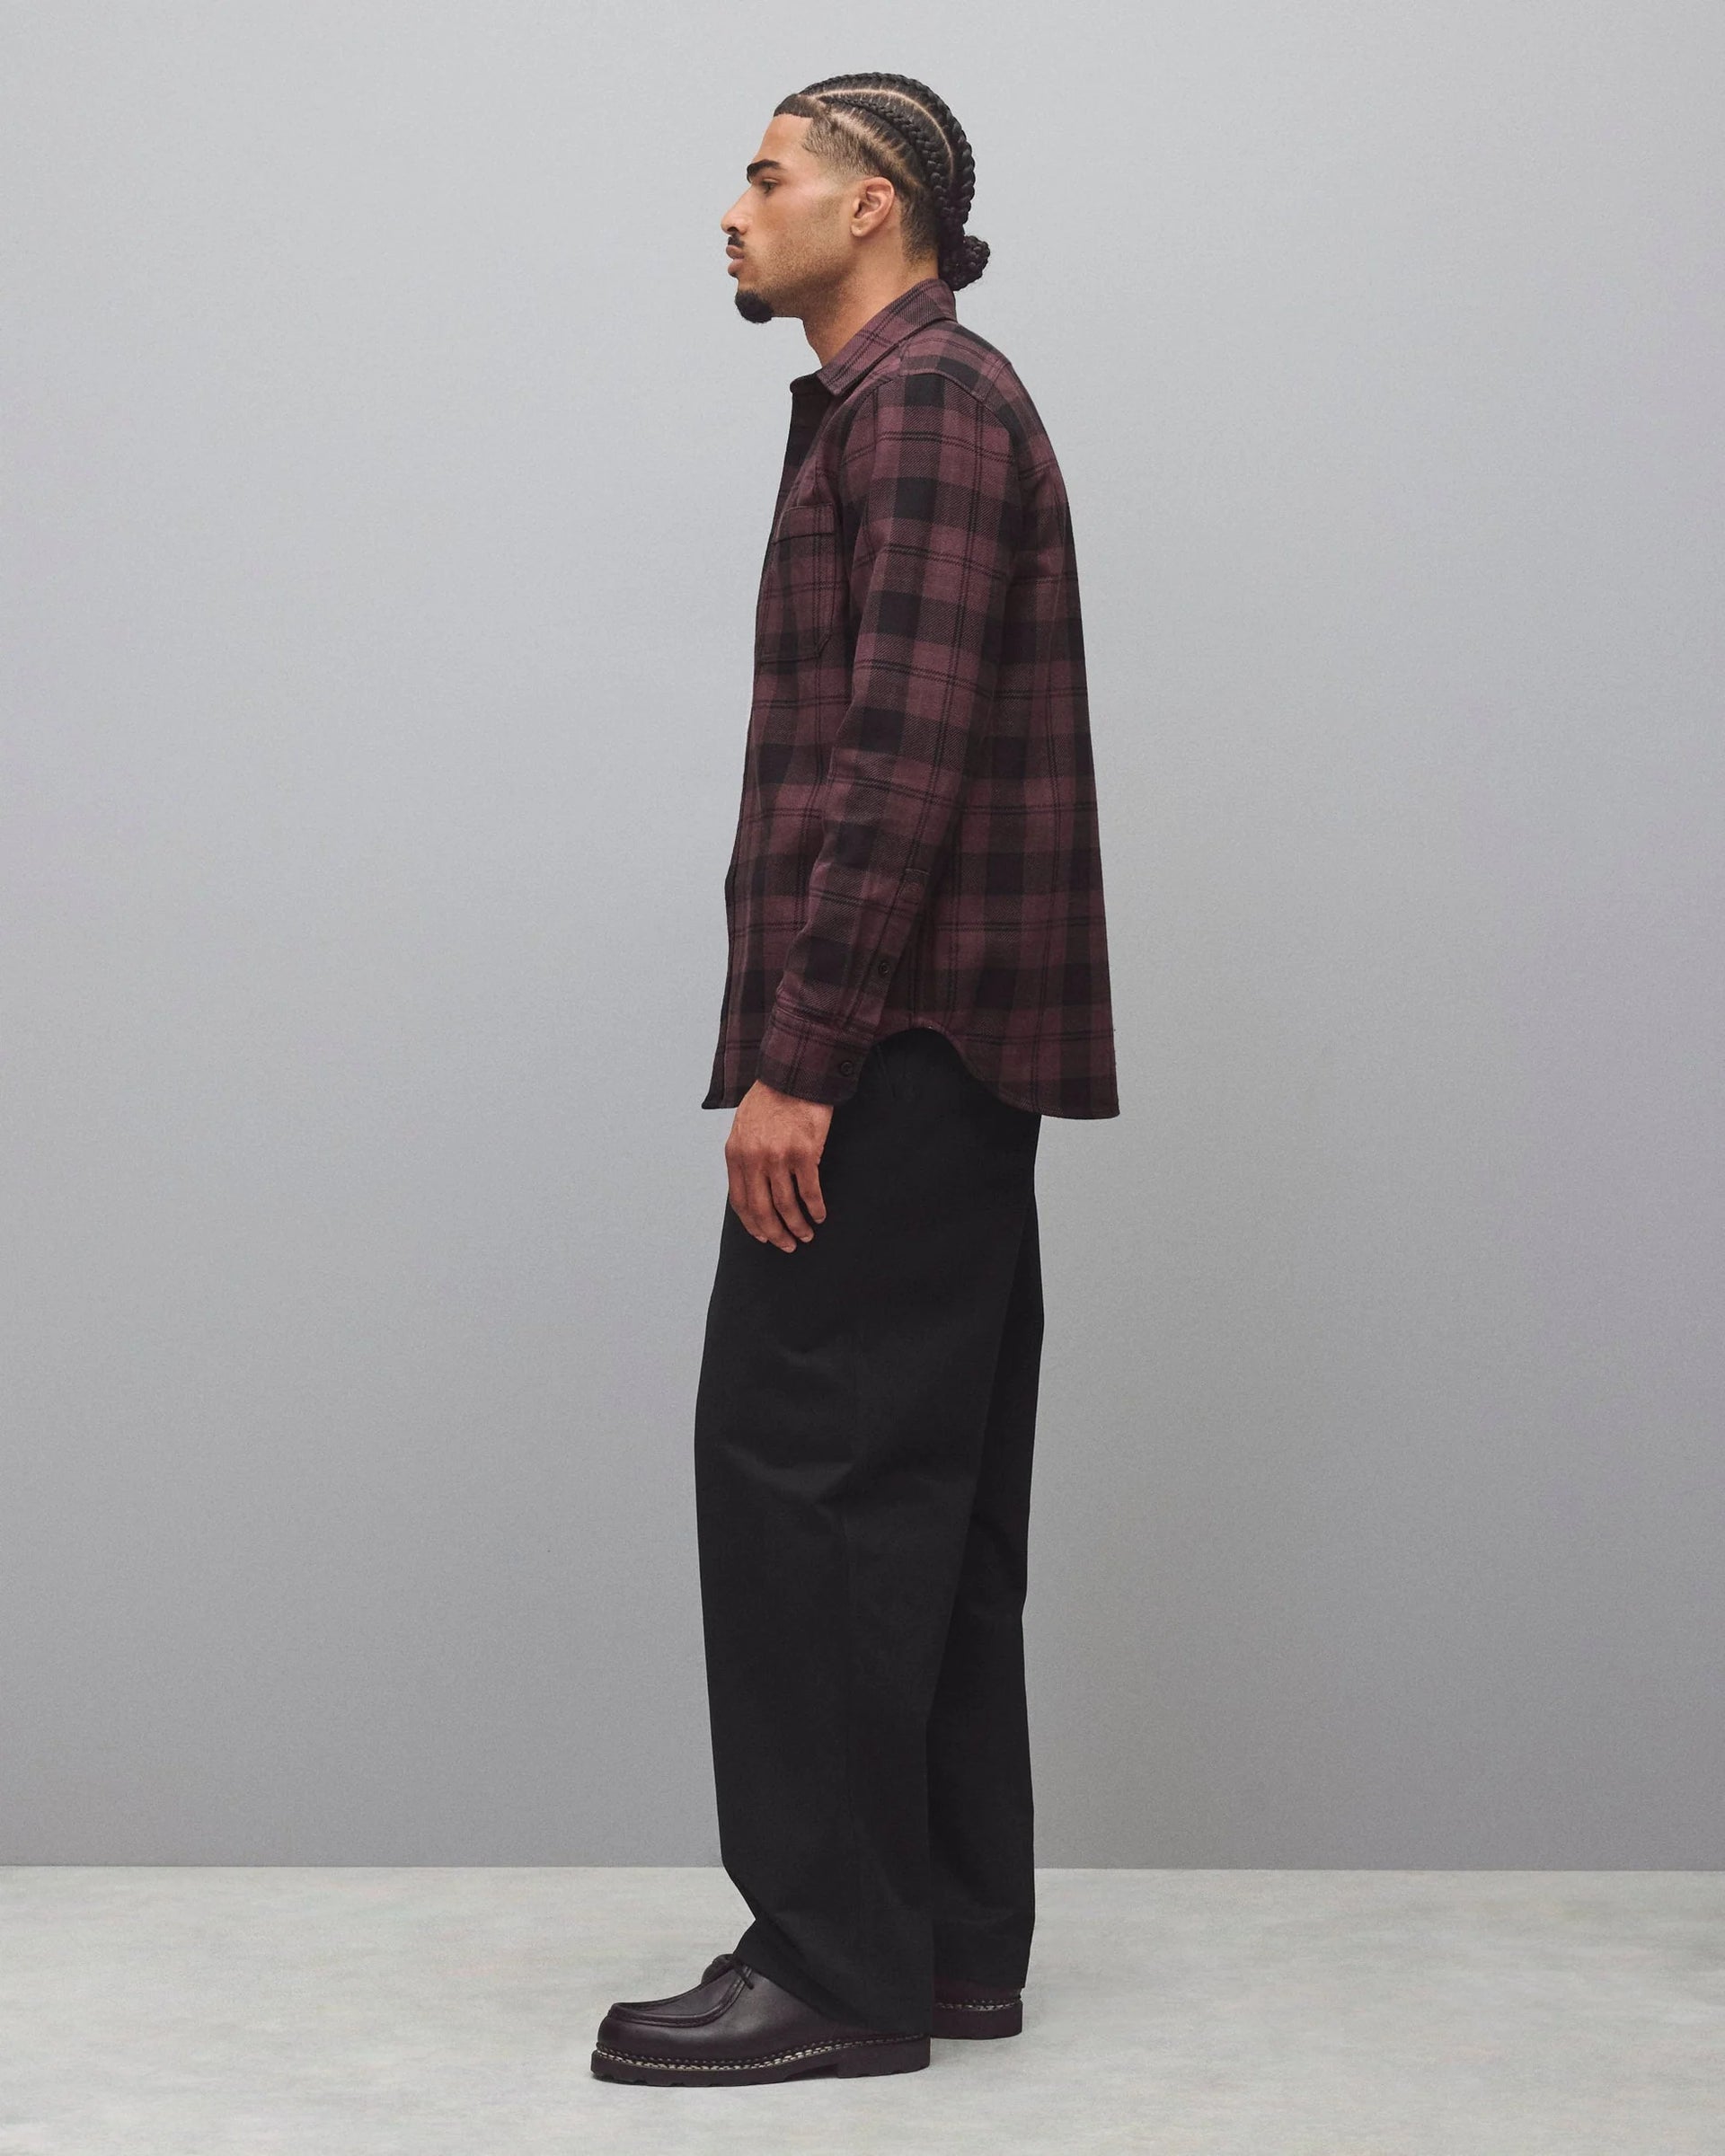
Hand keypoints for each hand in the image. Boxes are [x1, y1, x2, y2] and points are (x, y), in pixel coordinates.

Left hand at [725, 1080, 832, 1249]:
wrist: (794, 1075)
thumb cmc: (770, 1100)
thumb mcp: (743, 1127)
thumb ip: (744, 1156)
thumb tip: (751, 1188)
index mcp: (736, 1154)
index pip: (740, 1201)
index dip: (752, 1224)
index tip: (763, 1236)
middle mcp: (754, 1159)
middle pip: (763, 1209)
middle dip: (775, 1233)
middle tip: (787, 1246)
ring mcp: (779, 1157)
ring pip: (786, 1206)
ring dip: (797, 1226)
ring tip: (806, 1235)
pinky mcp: (804, 1153)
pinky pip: (810, 1191)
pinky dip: (815, 1208)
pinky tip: (820, 1215)